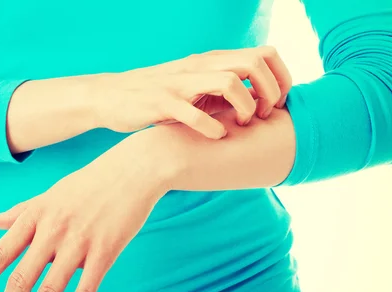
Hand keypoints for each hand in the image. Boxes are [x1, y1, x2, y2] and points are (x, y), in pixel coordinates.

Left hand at [0, 137, 172, 291]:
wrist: (133, 170)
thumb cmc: (90, 182)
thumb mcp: (50, 193)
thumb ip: (21, 210)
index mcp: (35, 216)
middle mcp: (51, 230)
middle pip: (20, 277)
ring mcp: (78, 242)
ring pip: (50, 287)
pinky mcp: (105, 251)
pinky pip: (86, 290)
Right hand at [89, 45, 291, 138]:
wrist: (110, 96)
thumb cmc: (157, 97)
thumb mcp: (195, 88)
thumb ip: (222, 91)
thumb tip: (257, 102)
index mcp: (211, 61)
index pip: (263, 54)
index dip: (280, 78)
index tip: (278, 104)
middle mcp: (199, 67)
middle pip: (254, 62)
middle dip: (271, 91)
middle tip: (265, 116)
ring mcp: (180, 84)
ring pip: (229, 83)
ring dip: (246, 107)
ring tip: (242, 125)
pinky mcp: (161, 103)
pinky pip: (194, 113)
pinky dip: (211, 127)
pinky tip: (216, 137)